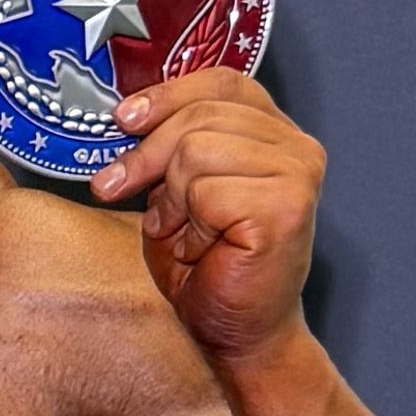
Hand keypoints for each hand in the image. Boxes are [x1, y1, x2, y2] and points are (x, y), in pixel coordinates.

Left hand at [91, 69, 322, 363]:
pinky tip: (206, 251)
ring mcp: (298, 173)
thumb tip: (124, 115)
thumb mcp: (174, 194)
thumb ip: (167, 148)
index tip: (123, 119)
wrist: (236, 334)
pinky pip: (207, 192)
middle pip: (199, 114)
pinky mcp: (287, 206)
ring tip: (184, 233)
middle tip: (117, 189)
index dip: (167, 93)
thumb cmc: (206, 271)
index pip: (221, 81)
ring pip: (197, 149)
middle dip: (146, 156)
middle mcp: (295, 146)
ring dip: (174, 201)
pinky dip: (191, 227)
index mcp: (273, 133)